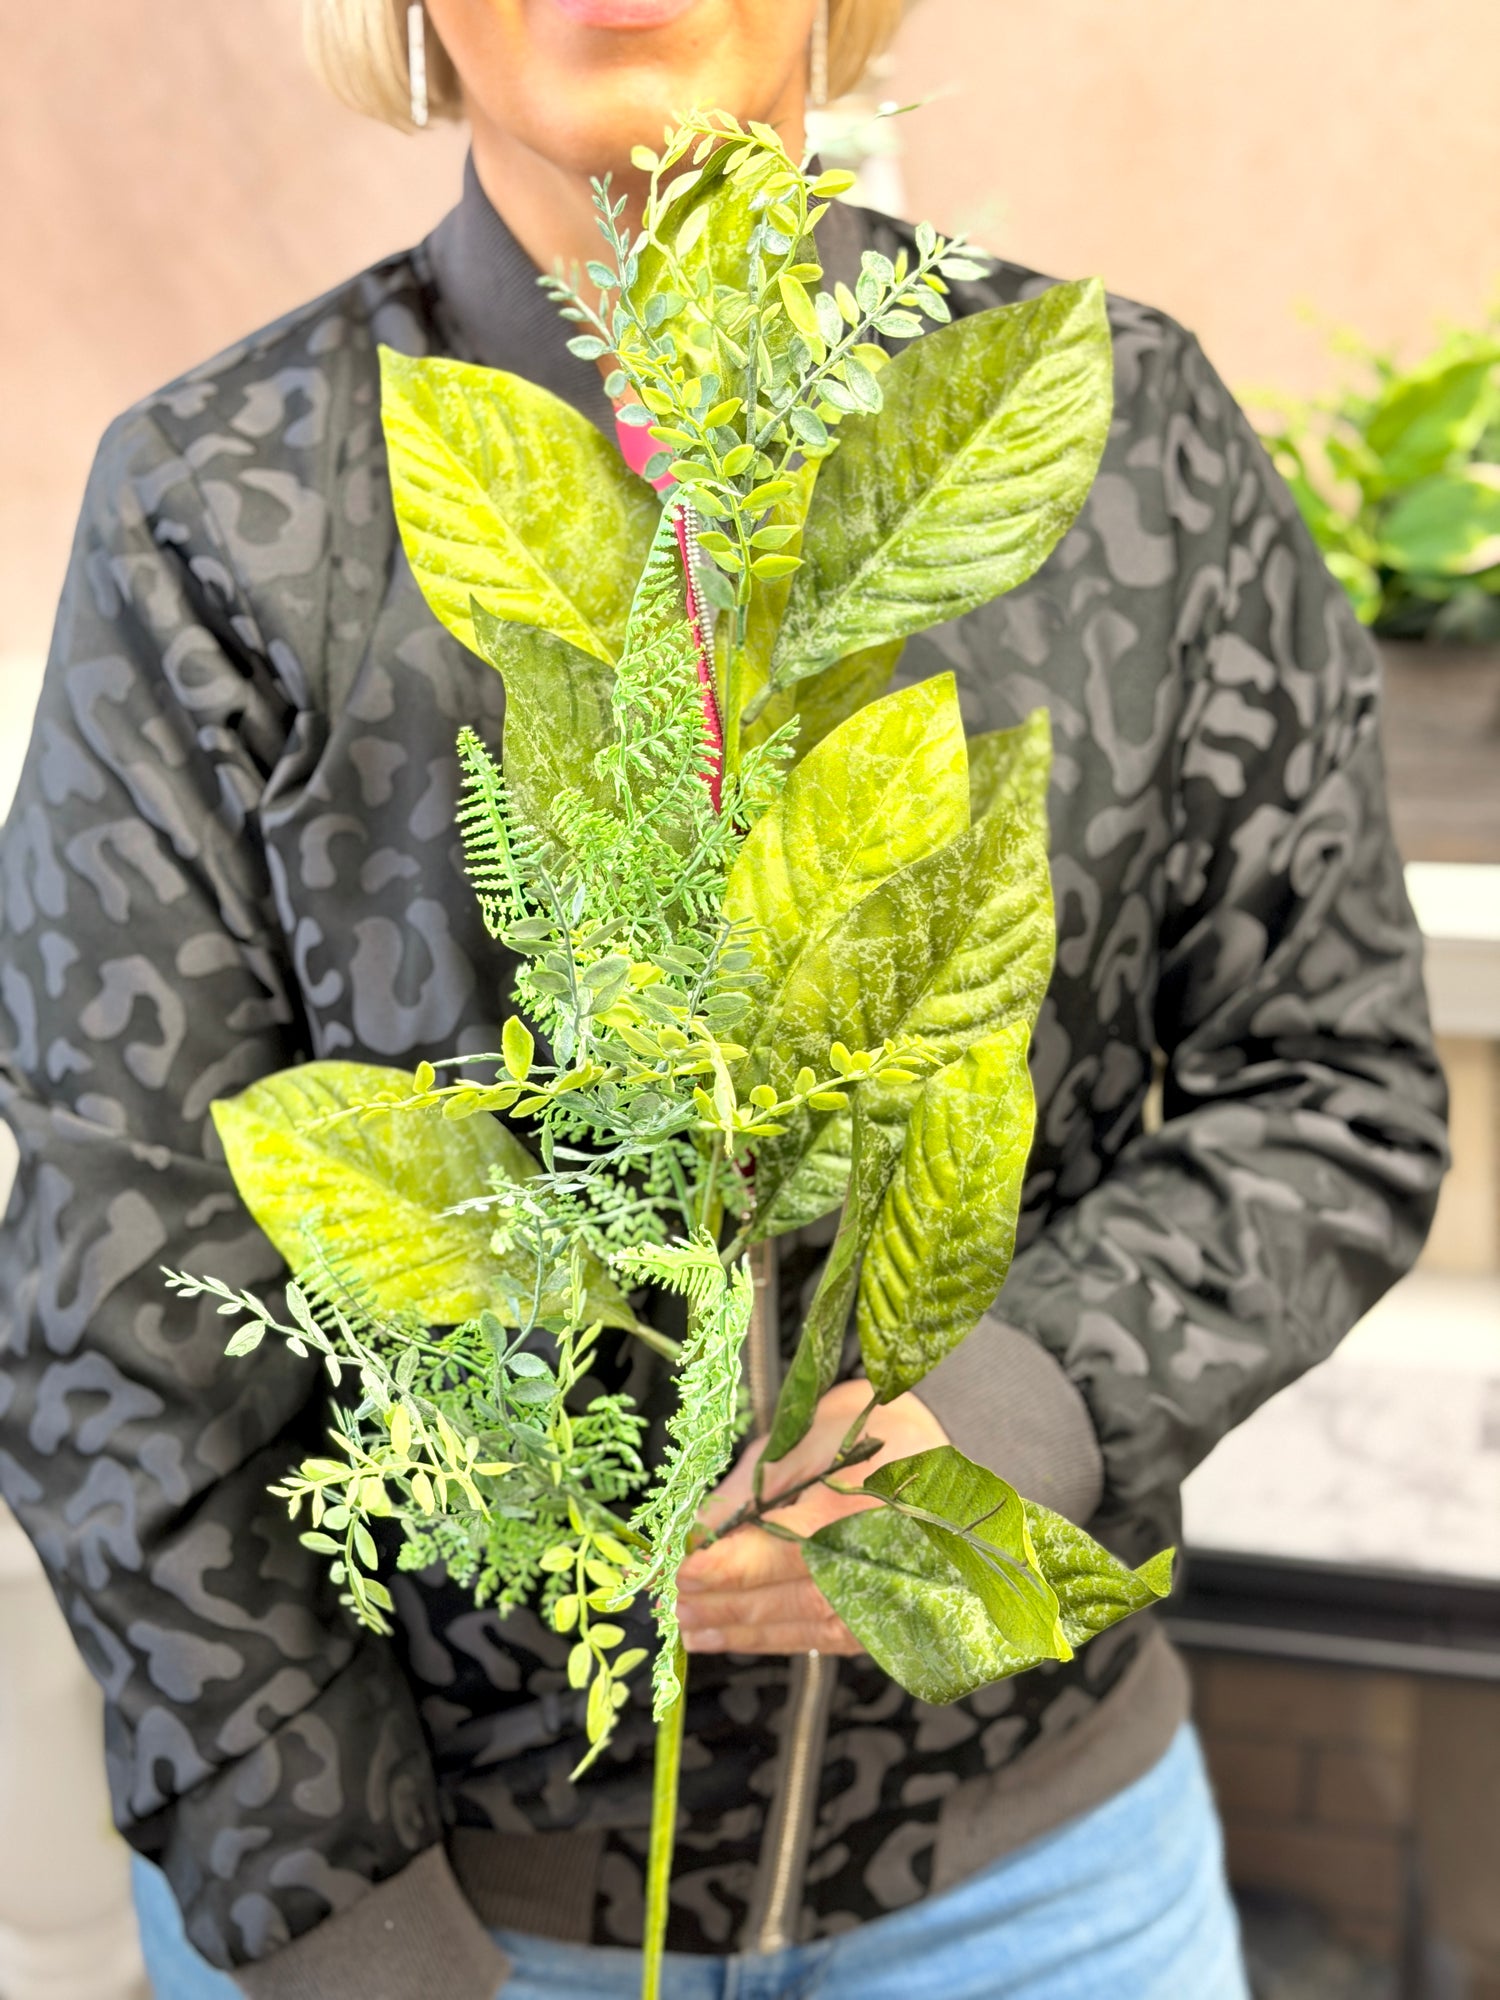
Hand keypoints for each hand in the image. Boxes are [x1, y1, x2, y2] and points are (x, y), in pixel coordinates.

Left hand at [675, 1379, 948, 1655]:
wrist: (934, 1457)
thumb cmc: (868, 1432)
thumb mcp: (808, 1436)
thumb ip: (754, 1485)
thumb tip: (698, 1529)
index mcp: (866, 1500)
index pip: (790, 1544)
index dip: (733, 1564)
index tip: (683, 1570)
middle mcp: (884, 1554)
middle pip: (794, 1590)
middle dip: (727, 1599)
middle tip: (672, 1601)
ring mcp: (889, 1591)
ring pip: (803, 1620)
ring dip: (740, 1627)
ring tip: (688, 1626)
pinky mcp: (883, 1617)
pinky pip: (820, 1636)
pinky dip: (770, 1639)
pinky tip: (729, 1637)